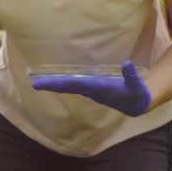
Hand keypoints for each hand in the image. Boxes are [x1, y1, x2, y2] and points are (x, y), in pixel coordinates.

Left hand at [32, 61, 151, 116]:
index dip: (60, 83)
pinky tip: (53, 82)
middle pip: (67, 86)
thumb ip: (132, 76)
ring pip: (68, 87)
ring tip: (39, 83)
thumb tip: (127, 64)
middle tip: (34, 84)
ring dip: (54, 85)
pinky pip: (73, 85)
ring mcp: (89, 91)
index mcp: (98, 88)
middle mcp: (90, 90)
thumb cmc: (137, 94)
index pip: (75, 84)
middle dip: (51, 85)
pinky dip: (62, 83)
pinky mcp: (91, 89)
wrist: (136, 106)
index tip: (47, 84)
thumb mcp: (137, 85)